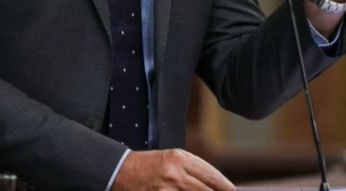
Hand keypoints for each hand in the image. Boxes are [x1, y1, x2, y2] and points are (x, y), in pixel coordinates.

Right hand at [112, 149, 234, 190]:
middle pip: (206, 190)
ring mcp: (166, 189)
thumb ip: (193, 170)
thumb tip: (216, 185)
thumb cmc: (150, 165)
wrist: (120, 171)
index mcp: (180, 158)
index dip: (226, 187)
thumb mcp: (172, 159)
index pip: (211, 175)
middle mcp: (175, 173)